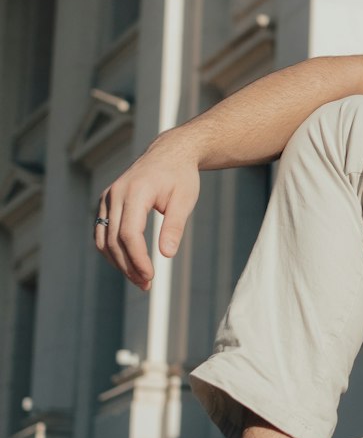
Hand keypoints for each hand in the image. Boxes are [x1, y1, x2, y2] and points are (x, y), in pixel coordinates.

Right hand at [94, 132, 200, 289]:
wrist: (169, 153)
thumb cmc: (181, 176)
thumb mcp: (185, 199)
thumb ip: (174, 225)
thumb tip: (167, 254)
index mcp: (136, 191)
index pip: (129, 233)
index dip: (137, 259)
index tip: (150, 276)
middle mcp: (116, 193)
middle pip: (113, 240)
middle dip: (128, 266)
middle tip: (146, 285)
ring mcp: (108, 197)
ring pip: (103, 238)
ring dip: (118, 262)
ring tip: (139, 279)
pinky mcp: (106, 201)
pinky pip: (102, 231)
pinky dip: (112, 250)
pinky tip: (129, 263)